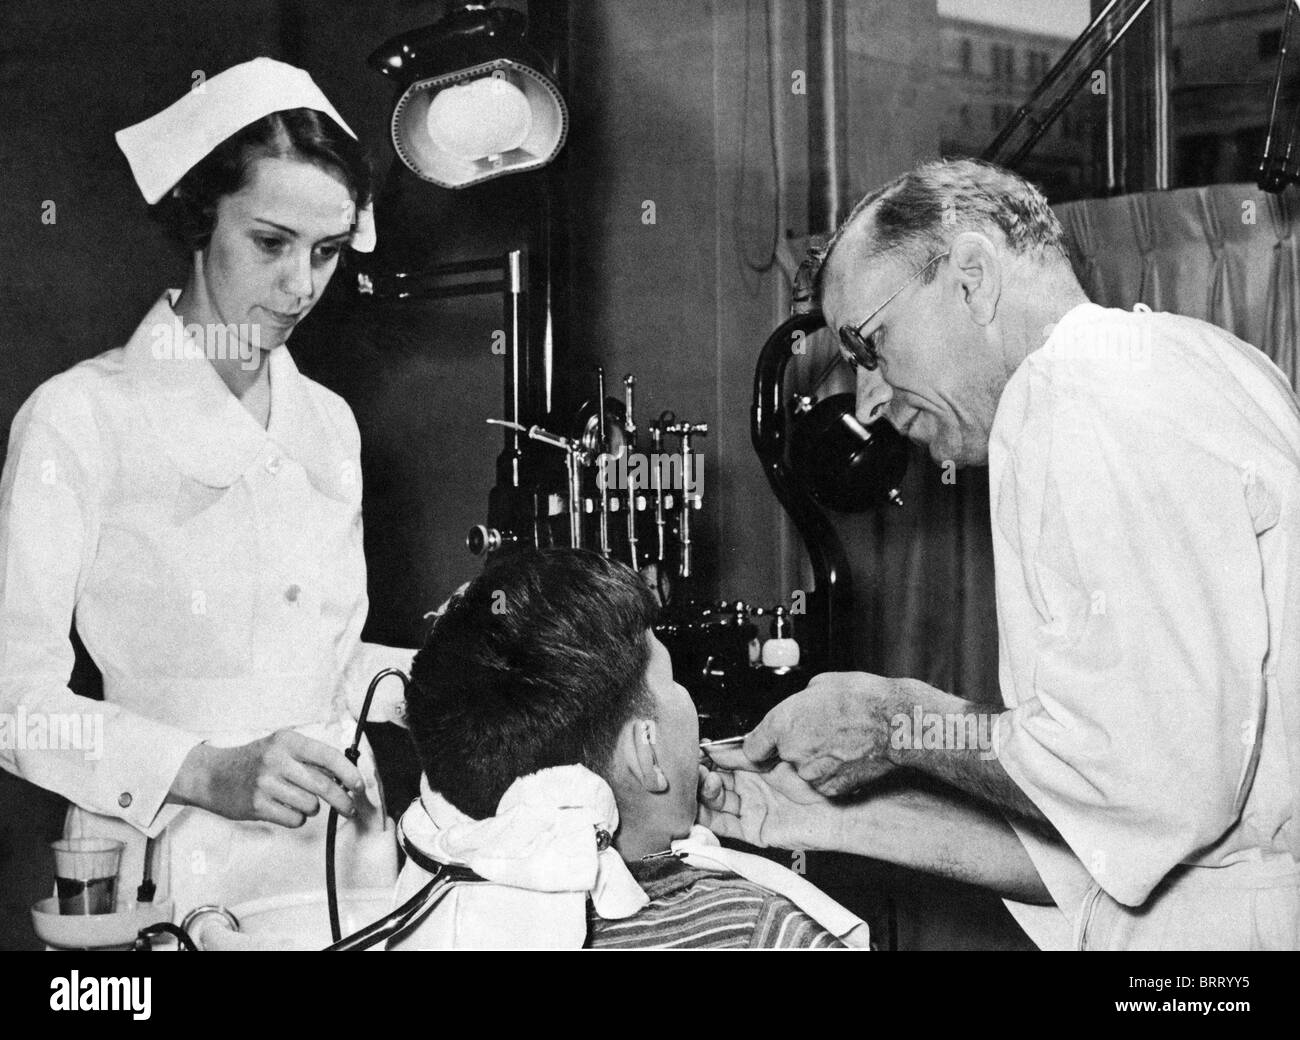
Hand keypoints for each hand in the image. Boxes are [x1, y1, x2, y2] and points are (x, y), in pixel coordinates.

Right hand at [171, 730, 365, 827]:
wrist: (212, 775)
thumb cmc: (255, 760)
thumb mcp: (281, 747)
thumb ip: (311, 758)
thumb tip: (347, 775)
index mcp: (288, 740)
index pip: (328, 756)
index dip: (349, 773)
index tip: (359, 785)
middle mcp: (277, 760)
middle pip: (323, 786)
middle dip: (342, 800)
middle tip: (349, 808)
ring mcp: (265, 783)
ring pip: (310, 806)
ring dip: (312, 808)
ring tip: (297, 800)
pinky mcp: (257, 806)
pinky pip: (294, 819)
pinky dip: (296, 818)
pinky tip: (283, 808)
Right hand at [698, 762, 839, 850]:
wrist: (837, 807)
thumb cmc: (813, 777)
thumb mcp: (775, 753)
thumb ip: (745, 751)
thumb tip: (715, 748)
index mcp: (755, 767)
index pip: (721, 761)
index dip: (706, 758)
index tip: (692, 753)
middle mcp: (751, 788)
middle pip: (715, 783)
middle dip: (701, 775)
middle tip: (694, 769)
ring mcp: (752, 809)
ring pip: (717, 803)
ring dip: (705, 793)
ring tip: (706, 782)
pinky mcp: (755, 831)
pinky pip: (725, 827)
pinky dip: (708, 820)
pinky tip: (698, 809)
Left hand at [743, 672, 929, 795]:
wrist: (895, 723)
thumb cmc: (862, 699)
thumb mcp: (819, 685)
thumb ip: (797, 705)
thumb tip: (795, 711)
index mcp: (781, 723)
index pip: (752, 748)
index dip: (760, 746)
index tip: (764, 746)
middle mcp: (791, 751)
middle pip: (781, 757)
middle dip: (795, 748)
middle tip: (819, 733)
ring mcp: (811, 773)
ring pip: (804, 770)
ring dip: (815, 760)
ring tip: (840, 741)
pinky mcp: (831, 788)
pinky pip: (823, 781)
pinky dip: (833, 772)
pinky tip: (848, 754)